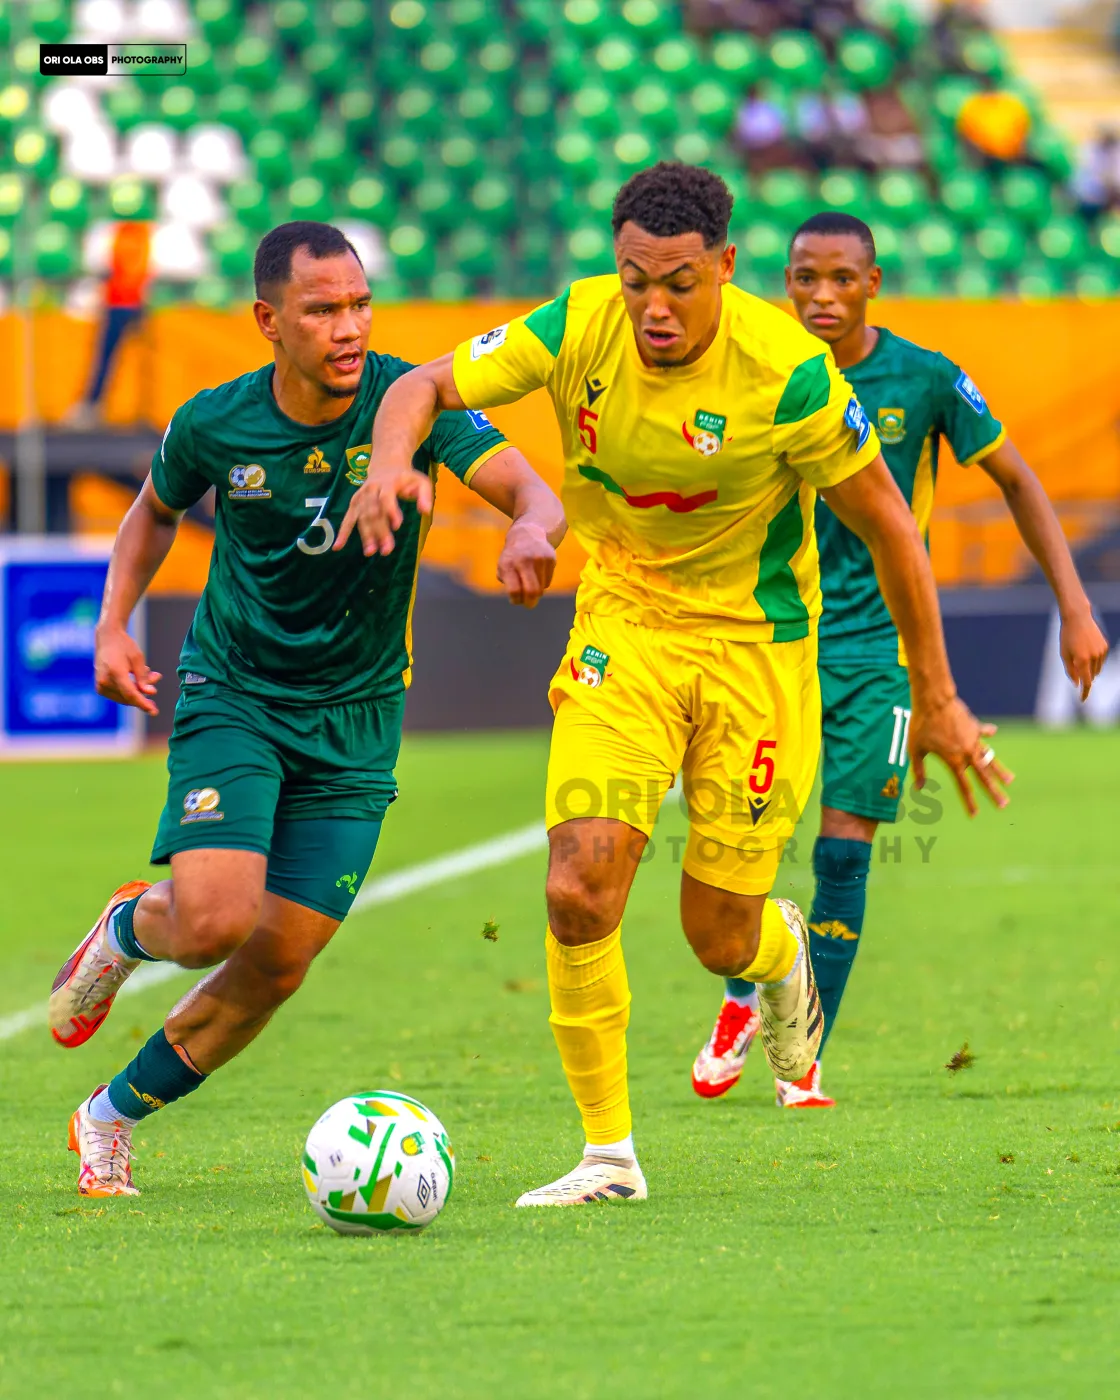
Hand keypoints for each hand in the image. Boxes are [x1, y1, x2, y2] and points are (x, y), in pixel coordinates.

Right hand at [95, 623, 161, 715]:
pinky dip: (130, 689)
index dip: (143, 703)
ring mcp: (100, 685)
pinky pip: (119, 694)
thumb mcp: (138, 659)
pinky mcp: (100, 687)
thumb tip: (151, 693)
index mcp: (115, 672)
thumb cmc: (124, 646)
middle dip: (144, 693)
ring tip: (150, 675)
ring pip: (124, 697)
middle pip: (128, 696)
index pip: (130, 694)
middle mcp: (105, 680)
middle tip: (157, 681)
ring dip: (139, 690)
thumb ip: (144, 678)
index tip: (154, 712)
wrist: (107, 638)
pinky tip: (138, 677)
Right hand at [334, 466, 433, 556]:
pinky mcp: (354, 503)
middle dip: (379, 531)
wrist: (385, 464)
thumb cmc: (406, 478)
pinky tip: (338, 546)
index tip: (397, 526)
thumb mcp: (420, 481)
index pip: (386, 497)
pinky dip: (343, 532)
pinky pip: (347, 518)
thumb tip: (425, 511)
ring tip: (370, 552)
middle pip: (373, 511)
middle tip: (386, 550)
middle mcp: (371, 489)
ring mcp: (361, 497)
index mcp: (387, 483)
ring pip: (362, 517)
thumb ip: (425, 495)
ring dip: (365, 535)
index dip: (390, 511)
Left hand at [496, 520, 556, 607]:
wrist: (527, 534)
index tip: (516, 600)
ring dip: (536, 592)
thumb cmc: (512, 557)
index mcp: (508, 564)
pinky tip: (538, 573)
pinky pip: (548, 581)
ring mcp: (539, 559)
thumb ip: (508, 583)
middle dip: (530, 602)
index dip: (516, 600)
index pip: (514, 590)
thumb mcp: (503, 567)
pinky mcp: (550, 559)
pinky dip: (543, 583)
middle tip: (529, 604)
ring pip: (541, 588)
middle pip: (532, 591)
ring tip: (531, 582)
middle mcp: (523, 560)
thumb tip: (518, 599)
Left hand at [910, 695, 1013, 816]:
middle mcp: (968, 753)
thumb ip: (919, 770)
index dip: (969, 802)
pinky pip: (983, 732)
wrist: (935, 700)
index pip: (964, 787)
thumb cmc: (921, 725)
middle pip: (984, 777)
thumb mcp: (915, 750)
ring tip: (1010, 781)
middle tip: (1004, 805)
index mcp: (954, 761)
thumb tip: (919, 789)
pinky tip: (992, 733)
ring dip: (999, 770)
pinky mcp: (974, 726)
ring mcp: (974, 739)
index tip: (974, 815)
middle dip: (994, 793)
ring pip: (990, 758)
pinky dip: (987, 733)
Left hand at [1060, 606, 1108, 700]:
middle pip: (1091, 676)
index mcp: (1082, 660)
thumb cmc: (1067, 637)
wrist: (1077, 618)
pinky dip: (1094, 660)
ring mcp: (1101, 652)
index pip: (1086, 682)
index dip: (1085, 693)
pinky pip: (1100, 660)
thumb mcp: (1064, 654)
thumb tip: (1077, 684)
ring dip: (1089, 668)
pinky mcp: (1105, 646)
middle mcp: (1094, 657)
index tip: (1082, 700)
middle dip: (1084, 676)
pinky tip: (1086, 649)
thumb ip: (1070, 671)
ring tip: (1080, 655)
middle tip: (1075, 665)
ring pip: (1097, 669)